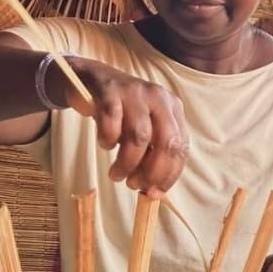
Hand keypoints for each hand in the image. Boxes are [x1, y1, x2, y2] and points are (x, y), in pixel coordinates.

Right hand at [53, 56, 189, 198]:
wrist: (91, 78)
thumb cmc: (121, 111)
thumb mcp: (144, 127)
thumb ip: (153, 153)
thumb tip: (155, 190)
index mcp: (173, 108)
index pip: (181, 147)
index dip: (170, 174)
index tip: (155, 192)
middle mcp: (159, 98)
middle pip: (166, 142)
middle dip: (152, 171)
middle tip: (135, 185)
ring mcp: (136, 93)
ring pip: (140, 137)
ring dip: (127, 163)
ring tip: (116, 175)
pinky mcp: (111, 91)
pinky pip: (112, 123)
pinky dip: (108, 140)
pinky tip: (105, 144)